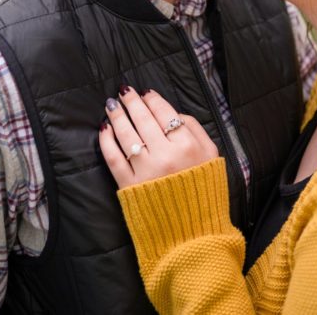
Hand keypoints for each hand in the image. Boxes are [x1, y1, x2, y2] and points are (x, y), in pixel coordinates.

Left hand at [99, 86, 218, 188]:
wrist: (192, 225)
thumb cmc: (203, 186)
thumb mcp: (212, 154)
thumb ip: (197, 129)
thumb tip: (176, 113)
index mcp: (187, 145)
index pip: (165, 113)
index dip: (152, 99)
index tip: (145, 92)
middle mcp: (165, 155)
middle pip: (144, 120)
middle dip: (132, 102)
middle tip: (123, 91)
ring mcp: (146, 170)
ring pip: (127, 136)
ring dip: (117, 117)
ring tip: (111, 105)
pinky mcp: (129, 185)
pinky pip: (113, 158)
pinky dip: (106, 142)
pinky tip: (104, 130)